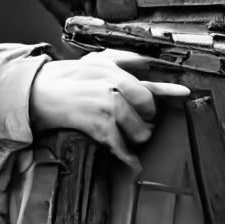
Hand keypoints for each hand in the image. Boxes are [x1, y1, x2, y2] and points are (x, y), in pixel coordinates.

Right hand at [30, 51, 189, 170]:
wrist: (39, 92)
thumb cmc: (67, 76)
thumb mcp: (96, 61)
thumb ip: (123, 60)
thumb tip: (146, 61)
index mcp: (117, 75)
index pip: (149, 86)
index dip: (169, 91)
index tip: (185, 93)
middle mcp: (116, 91)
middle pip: (148, 114)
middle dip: (145, 121)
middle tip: (136, 122)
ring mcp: (108, 109)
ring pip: (139, 132)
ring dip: (136, 139)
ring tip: (128, 135)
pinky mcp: (98, 127)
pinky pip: (121, 147)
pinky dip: (128, 157)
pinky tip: (133, 163)